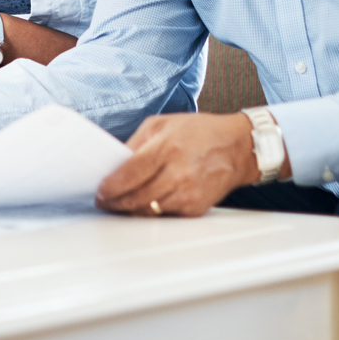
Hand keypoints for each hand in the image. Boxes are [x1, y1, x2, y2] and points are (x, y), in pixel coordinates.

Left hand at [96, 113, 268, 216]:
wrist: (238, 148)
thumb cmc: (200, 133)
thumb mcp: (162, 124)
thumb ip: (136, 143)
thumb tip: (114, 163)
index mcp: (166, 149)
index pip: (128, 175)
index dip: (109, 187)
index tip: (100, 192)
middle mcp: (178, 173)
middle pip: (135, 198)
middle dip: (115, 203)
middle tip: (105, 202)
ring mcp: (188, 193)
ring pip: (148, 211)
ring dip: (130, 209)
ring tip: (121, 203)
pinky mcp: (195, 208)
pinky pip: (165, 215)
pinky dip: (152, 211)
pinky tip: (146, 202)